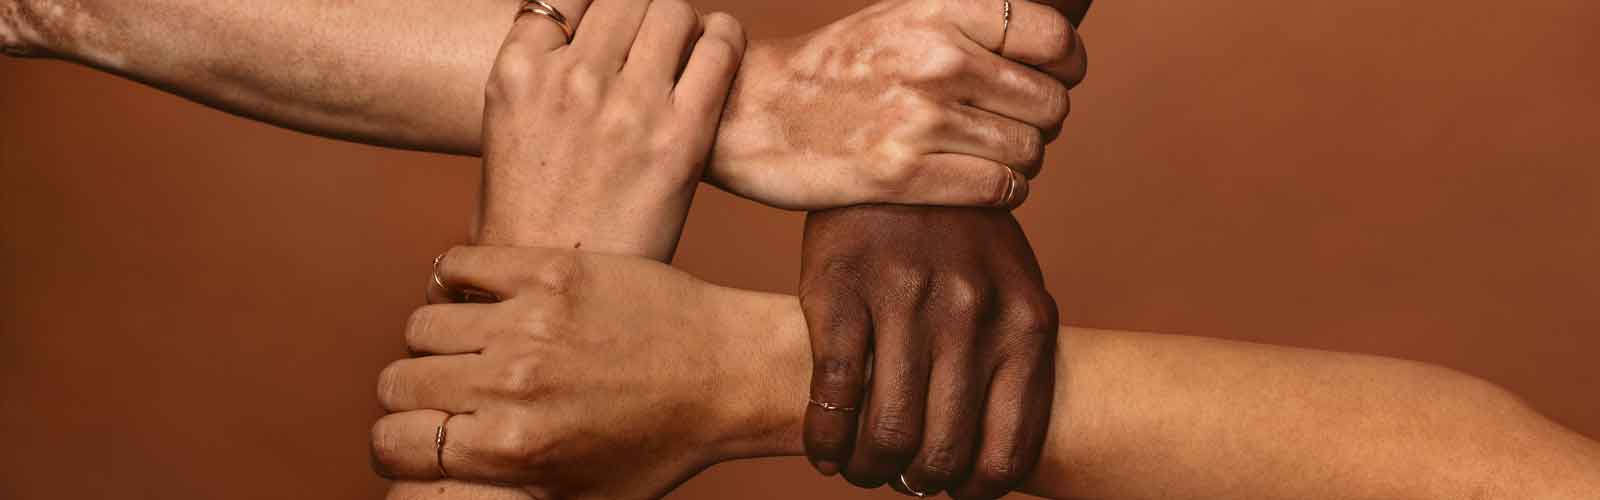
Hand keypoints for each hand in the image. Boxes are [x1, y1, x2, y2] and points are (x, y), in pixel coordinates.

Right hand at [373, 246, 795, 498]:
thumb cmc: (656, 446)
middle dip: (414, 397)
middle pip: (398, 383)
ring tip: (470, 348)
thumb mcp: (577, 498)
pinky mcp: (550, 270)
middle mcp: (514, 384)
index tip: (418, 439)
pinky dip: (455, 283)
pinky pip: (457, 265)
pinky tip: (480, 301)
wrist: (727, 372)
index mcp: (514, 450)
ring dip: (438, 342)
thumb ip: (497, 497)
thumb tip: (433, 492)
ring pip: (422, 325)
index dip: (398, 447)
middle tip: (448, 395)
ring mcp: (531, 322)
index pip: (394, 444)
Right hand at [476, 0, 743, 259]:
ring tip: (689, 46)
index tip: (613, 29)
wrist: (560, 293)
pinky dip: (725, 37)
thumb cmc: (533, 223)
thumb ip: (541, 76)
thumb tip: (578, 40)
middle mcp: (570, 80)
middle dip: (644, 13)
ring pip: (671, 10)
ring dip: (683, 22)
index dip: (598, 10)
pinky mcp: (680, 137)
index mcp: (517, 74)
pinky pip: (718, 49)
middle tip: (657, 40)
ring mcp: (627, 106)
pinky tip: (722, 48)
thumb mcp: (509, 132)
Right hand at [706, 0, 1085, 209]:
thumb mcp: (901, 16)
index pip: (1056, 40)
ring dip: (1018, 163)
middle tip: (1003, 127)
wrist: (751, 112)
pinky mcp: (901, 174)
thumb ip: (969, 24)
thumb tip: (1052, 47)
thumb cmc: (834, 69)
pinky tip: (974, 185)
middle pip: (1050, 105)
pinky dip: (1000, 194)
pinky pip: (999, 191)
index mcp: (941, 11)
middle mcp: (937, 59)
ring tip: (981, 156)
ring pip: (1028, 153)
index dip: (1065, 68)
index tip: (1045, 81)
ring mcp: (919, 117)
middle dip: (1038, 123)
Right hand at [798, 206, 1057, 498]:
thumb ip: (1011, 351)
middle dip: (917, 482)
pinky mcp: (841, 290)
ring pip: (887, 432)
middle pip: (941, 451)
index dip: (974, 489)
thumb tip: (994, 447)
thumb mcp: (1011, 281)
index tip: (952, 488)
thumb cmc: (957, 230)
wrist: (899, 141)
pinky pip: (834, 395)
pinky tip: (824, 449)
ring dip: (869, 469)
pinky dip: (825, 439)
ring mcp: (906, 302)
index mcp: (1024, 322)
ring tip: (861, 468)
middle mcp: (972, 316)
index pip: (1006, 451)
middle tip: (900, 477)